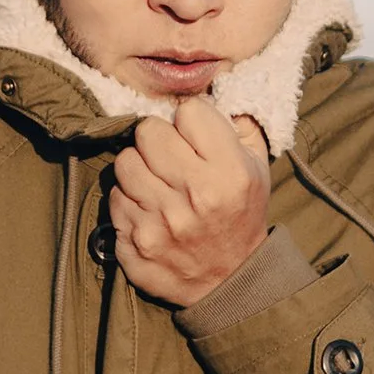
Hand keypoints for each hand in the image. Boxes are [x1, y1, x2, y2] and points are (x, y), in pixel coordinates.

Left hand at [109, 96, 270, 306]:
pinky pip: (116, 198)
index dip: (189, 120)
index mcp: (229, 172)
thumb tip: (211, 92)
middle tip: (168, 157)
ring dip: (139, 169)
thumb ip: (239, 125)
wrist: (229, 281)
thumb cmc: (240, 215)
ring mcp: (161, 221)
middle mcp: (195, 195)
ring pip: (125, 162)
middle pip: (148, 132)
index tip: (193, 136)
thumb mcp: (257, 169)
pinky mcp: (135, 243)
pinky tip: (150, 210)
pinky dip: (130, 201)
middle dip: (157, 140)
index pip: (188, 111)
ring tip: (157, 183)